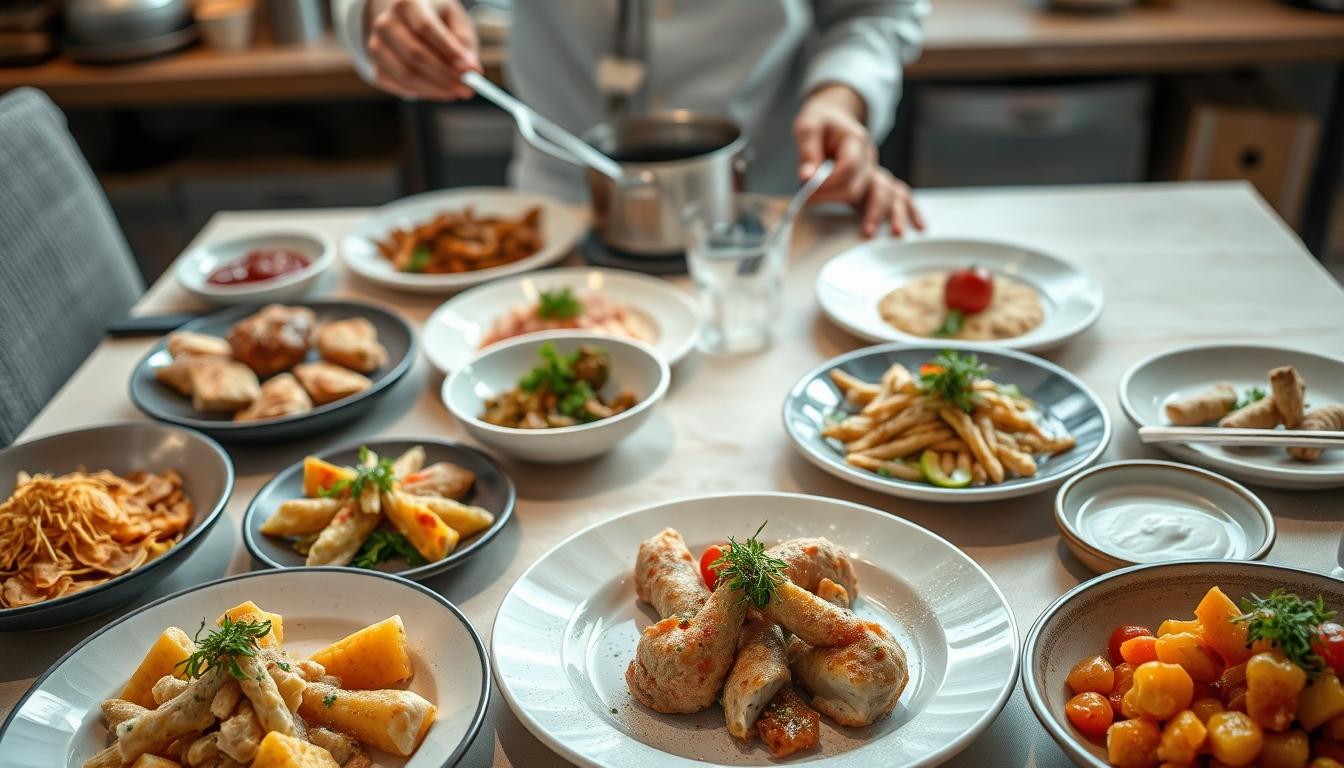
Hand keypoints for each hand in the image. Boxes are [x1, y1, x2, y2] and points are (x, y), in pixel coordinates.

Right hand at [365, 0, 479, 100]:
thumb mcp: (456, 22)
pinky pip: (400, 86)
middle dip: (444, 75)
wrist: (407, 21)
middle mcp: (386, 22)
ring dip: (436, 88)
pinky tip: (441, 90)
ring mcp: (377, 46)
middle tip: (468, 88)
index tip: (470, 70)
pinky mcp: (377, 67)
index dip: (447, 51)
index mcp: (407, 2)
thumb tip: (472, 71)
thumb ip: (465, 44)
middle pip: (414, 54)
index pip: (424, 27)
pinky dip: (425, 93)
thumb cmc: (438, 20)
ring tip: (458, 91)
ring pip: (406, 75)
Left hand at [794, 84, 924, 237]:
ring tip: (870, 234)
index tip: (807, 192)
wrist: (835, 116)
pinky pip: (900, 195)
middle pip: (865, 185)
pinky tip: (919, 226)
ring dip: (881, 213)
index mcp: (856, 140)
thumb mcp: (808, 128)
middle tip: (812, 206)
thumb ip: (808, 152)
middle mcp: (871, 157)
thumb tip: (807, 177)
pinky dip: (911, 210)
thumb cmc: (822, 122)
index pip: (848, 168)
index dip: (828, 183)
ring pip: (888, 192)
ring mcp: (876, 170)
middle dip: (840, 199)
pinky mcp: (877, 181)